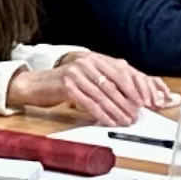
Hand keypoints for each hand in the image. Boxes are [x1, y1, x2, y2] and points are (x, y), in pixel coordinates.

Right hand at [21, 52, 162, 129]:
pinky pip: (89, 102)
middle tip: (136, 115)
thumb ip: (105, 82)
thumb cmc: (63, 84)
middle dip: (128, 101)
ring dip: (117, 110)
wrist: (35, 85)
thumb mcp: (86, 78)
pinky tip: (108, 121)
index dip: (135, 87)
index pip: (121, 72)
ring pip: (103, 94)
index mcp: (95, 58)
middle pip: (114, 83)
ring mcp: (76, 72)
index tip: (145, 101)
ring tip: (125, 121)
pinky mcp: (66, 85)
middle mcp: (87, 62)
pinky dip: (101, 113)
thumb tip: (130, 98)